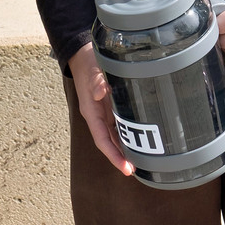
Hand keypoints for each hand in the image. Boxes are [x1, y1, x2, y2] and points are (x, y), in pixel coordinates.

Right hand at [68, 44, 133, 176]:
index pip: (102, 140)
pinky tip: (138, 139)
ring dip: (124, 148)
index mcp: (91, 112)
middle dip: (120, 157)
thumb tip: (100, 92)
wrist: (85, 55)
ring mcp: (103, 112)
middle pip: (109, 142)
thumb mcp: (93, 70)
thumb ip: (97, 81)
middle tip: (135, 170)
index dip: (113, 155)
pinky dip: (126, 134)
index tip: (125, 168)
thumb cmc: (89, 64)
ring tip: (140, 160)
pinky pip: (118, 124)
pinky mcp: (110, 106)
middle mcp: (97, 116)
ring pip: (114, 135)